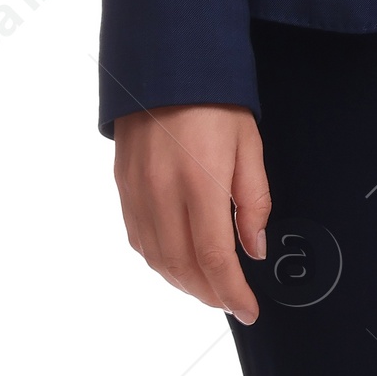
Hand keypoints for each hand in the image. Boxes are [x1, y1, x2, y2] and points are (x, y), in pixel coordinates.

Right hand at [113, 104, 269, 324]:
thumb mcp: (249, 147)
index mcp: (199, 183)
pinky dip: (160, 260)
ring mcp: (136, 191)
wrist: (166, 65)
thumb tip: (254, 251)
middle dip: (209, 294)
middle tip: (232, 302)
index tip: (249, 310)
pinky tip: (179, 262)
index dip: (232, 292)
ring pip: (156, 258)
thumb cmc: (216, 103)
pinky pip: (138, 238)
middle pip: (181, 266)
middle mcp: (161, 193)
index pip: (213, 258)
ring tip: (209, 288)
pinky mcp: (123, 185)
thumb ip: (253, 203)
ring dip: (183, 283)